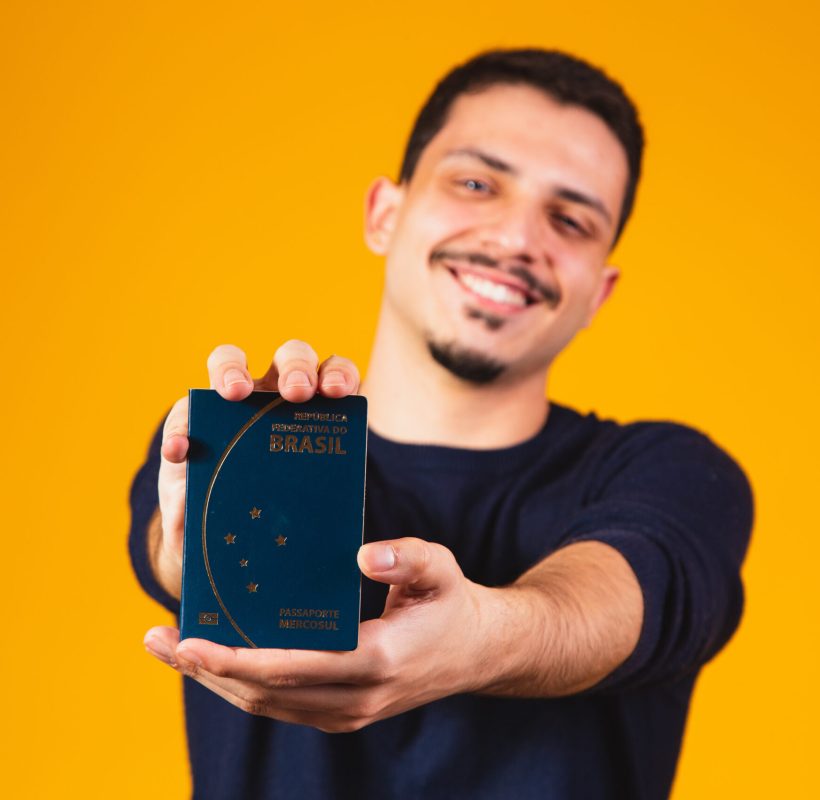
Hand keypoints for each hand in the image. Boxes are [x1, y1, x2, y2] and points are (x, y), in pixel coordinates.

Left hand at [144, 537, 500, 731]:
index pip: (289, 667)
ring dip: (213, 679)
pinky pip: (279, 704)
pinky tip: (214, 661)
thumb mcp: (440, 568)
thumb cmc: (452, 603)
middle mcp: (354, 700)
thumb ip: (407, 559)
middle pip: (262, 692)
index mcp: (375, 662)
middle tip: (157, 641)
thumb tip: (364, 556)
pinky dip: (239, 685)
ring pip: (264, 704)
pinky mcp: (340, 713)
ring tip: (170, 651)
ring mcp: (346, 714)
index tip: (187, 640)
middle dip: (204, 669)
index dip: (232, 657)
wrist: (476, 651)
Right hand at [151, 341, 360, 598]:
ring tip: (234, 394)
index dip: (339, 373)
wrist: (220, 536)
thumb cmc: (275, 512)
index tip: (340, 393)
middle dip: (296, 368)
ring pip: (230, 362)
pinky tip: (183, 452)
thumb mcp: (300, 507)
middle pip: (288, 357)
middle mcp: (273, 396)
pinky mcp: (188, 424)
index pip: (332, 373)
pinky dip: (182, 431)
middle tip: (297, 393)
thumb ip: (319, 505)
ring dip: (232, 371)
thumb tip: (346, 539)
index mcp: (314, 409)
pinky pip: (183, 417)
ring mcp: (228, 406)